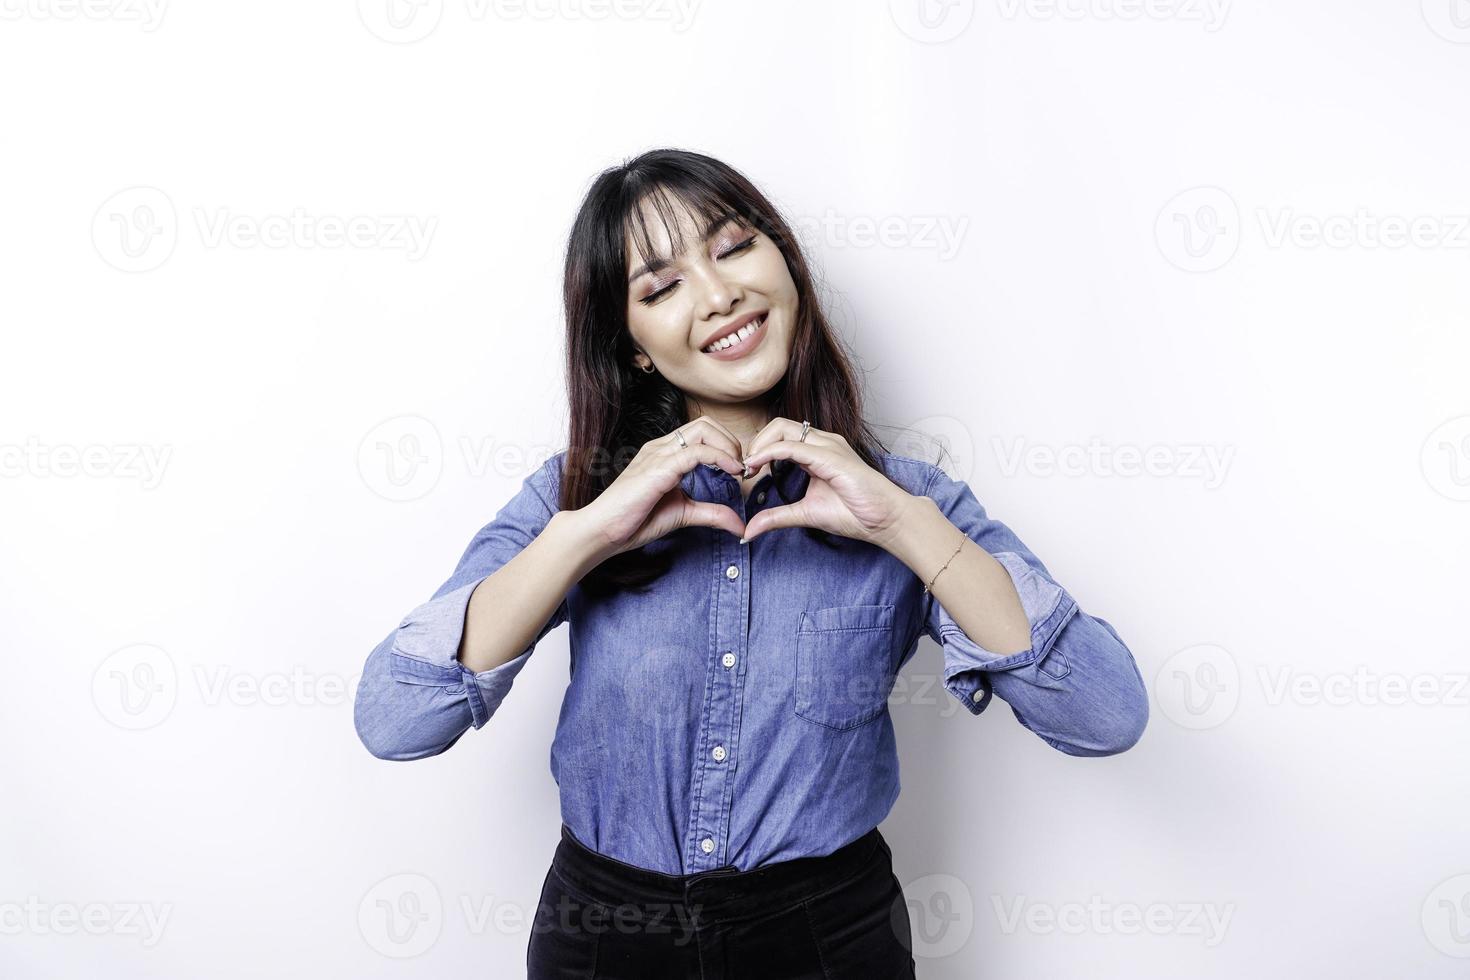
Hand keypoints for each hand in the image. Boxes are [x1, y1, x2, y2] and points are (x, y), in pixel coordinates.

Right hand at [579, 417, 747, 558]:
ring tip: (738, 470)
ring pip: (703, 430)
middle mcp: (661, 447)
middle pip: (705, 424)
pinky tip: (731, 473)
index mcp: (665, 453)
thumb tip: (740, 524)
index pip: (702, 432)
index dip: (726, 446)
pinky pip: (696, 452)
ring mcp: (658, 454)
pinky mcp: (658, 468)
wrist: (602, 532)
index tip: (739, 471)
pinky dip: (720, 458)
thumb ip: (711, 514)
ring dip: (729, 447)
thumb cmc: (633, 521)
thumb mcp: (683, 514)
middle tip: (741, 468)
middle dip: (731, 441)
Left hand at [740, 419, 915, 546]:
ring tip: (750, 469)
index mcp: (818, 451)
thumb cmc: (856, 513)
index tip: (746, 473)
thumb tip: (748, 532)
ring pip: (782, 428)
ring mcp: (828, 446)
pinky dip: (769, 453)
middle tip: (745, 469)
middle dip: (755, 443)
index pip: (780, 435)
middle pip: (778, 425)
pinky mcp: (831, 456)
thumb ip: (777, 517)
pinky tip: (758, 467)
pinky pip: (792, 446)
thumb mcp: (805, 514)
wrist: (886, 519)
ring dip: (759, 445)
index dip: (758, 450)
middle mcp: (823, 442)